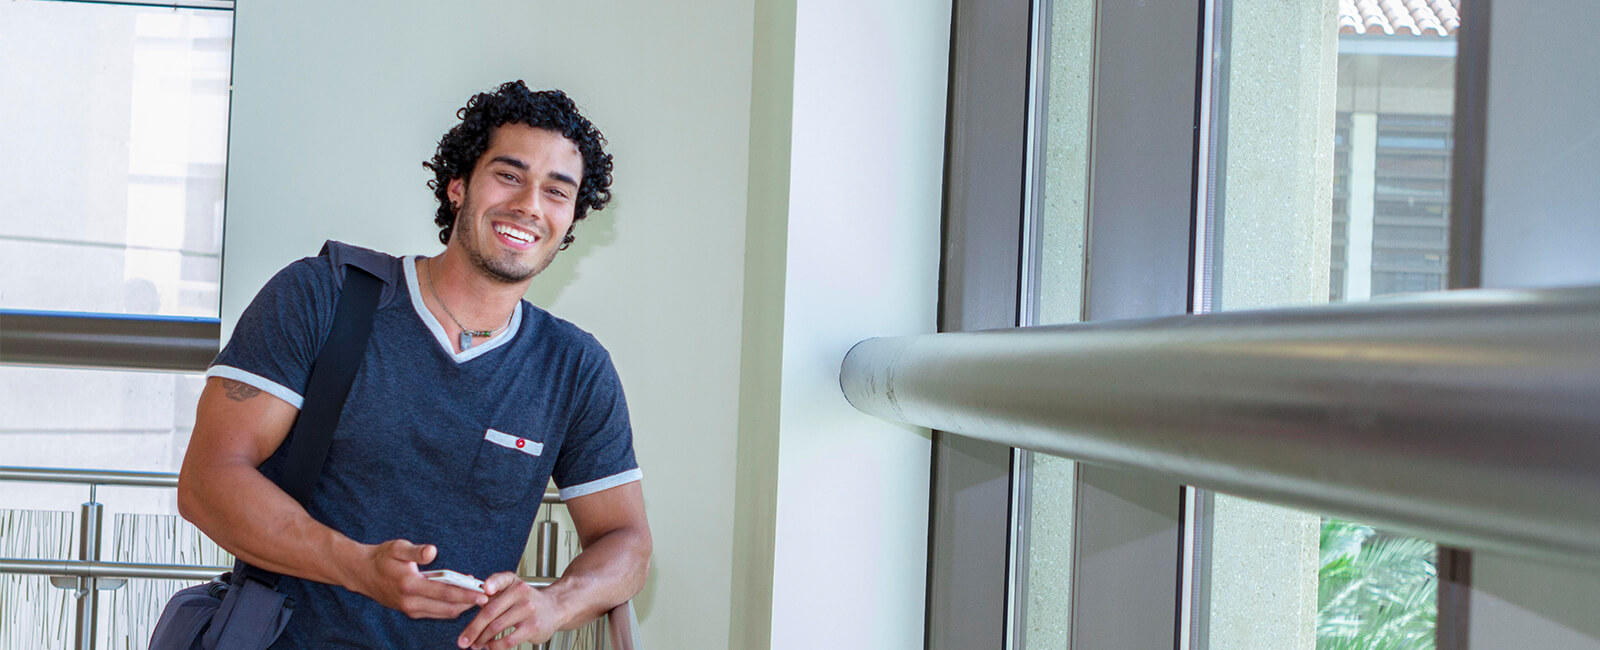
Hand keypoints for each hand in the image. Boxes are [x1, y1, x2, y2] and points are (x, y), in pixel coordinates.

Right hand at [350, 539, 486, 618]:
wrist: (362, 573)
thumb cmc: (382, 557)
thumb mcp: (397, 547)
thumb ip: (416, 551)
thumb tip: (432, 552)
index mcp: (410, 585)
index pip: (444, 593)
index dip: (466, 595)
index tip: (483, 594)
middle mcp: (410, 602)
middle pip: (448, 608)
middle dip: (469, 604)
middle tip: (489, 597)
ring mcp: (410, 609)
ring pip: (443, 613)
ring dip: (462, 607)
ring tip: (479, 596)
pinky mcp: (410, 612)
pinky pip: (436, 613)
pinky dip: (451, 608)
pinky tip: (462, 599)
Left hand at [457, 572, 562, 648]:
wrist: (555, 608)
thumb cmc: (527, 601)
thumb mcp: (513, 591)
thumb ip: (493, 598)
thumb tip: (471, 618)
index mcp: (513, 582)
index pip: (502, 579)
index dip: (493, 583)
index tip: (485, 589)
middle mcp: (521, 593)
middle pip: (490, 611)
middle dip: (473, 628)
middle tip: (463, 640)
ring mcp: (528, 609)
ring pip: (496, 627)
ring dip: (482, 639)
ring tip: (477, 644)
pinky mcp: (533, 626)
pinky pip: (508, 640)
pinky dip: (495, 646)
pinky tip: (491, 646)